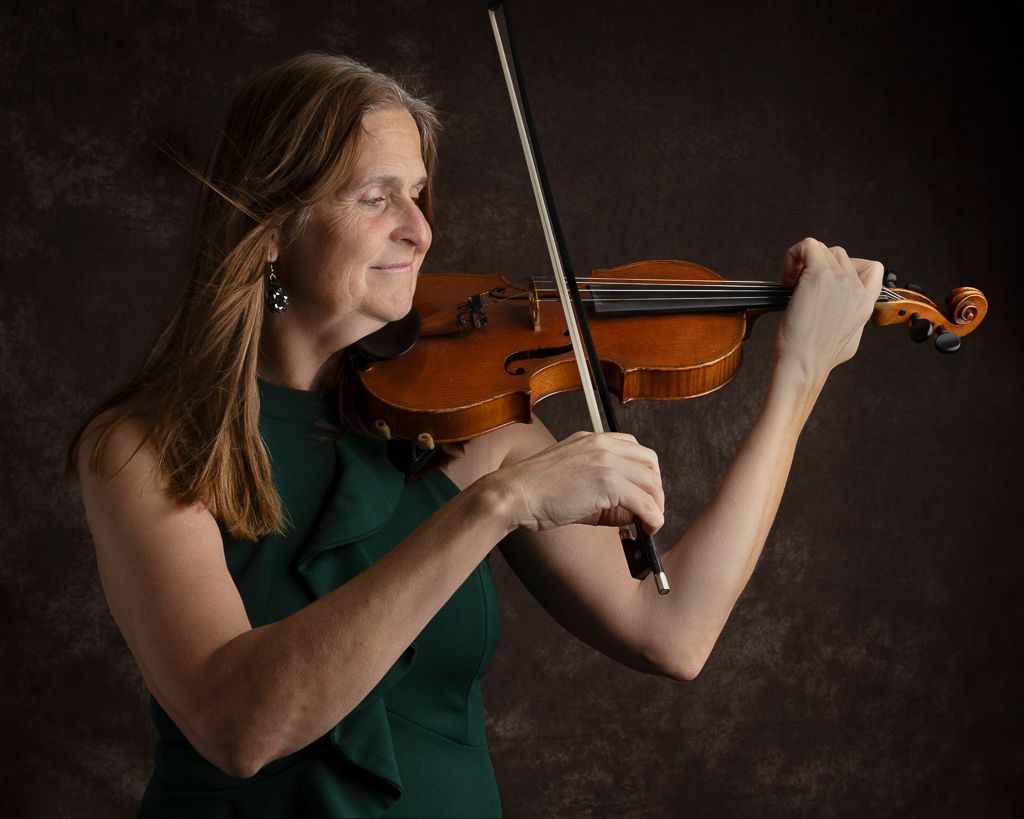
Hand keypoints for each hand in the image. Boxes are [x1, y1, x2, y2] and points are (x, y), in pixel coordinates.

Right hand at [487, 431, 664, 534]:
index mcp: (593, 440)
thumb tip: (632, 513)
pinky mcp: (607, 482)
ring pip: (651, 483)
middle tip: (649, 512)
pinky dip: (652, 518)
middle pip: (650, 462)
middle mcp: (602, 444)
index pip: (635, 449)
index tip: (642, 495)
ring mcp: (606, 460)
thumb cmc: (536, 493)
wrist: (514, 494)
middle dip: (654, 490)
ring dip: (655, 507)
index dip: (644, 474)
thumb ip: (604, 491)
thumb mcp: (574, 482)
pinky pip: (644, 502)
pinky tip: (647, 530)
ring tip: (647, 525)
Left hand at [776, 237, 883, 382]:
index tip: (826, 284)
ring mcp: (840, 280)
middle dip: (817, 266)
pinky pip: (807, 245)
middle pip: (840, 255)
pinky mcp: (819, 275)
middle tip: (800, 287)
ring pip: (824, 249)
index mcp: (865, 303)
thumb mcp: (848, 340)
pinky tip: (787, 279)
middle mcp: (856, 288)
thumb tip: (841, 312)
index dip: (846, 268)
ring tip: (792, 285)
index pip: (872, 268)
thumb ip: (850, 319)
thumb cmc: (816, 358)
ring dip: (805, 262)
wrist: (804, 364)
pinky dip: (794, 255)